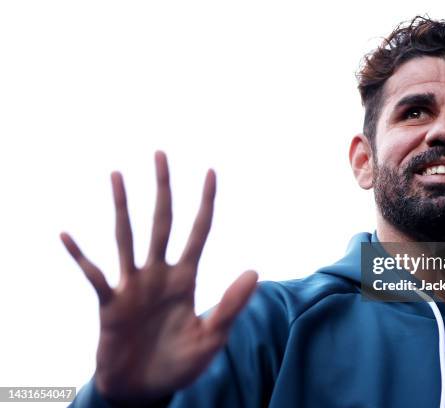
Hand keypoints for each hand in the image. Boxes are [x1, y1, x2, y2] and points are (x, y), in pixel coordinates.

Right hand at [61, 151, 257, 402]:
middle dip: (163, 189)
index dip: (205, 203)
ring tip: (117, 174)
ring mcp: (133, 286)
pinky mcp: (110, 303)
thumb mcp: (211, 338)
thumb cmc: (180, 363)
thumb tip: (255, 271)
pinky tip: (67, 234)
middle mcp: (159, 274)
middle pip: (162, 222)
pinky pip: (93, 275)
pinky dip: (80, 256)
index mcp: (186, 279)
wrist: (146, 389)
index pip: (199, 232)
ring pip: (127, 237)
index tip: (211, 170)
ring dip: (122, 207)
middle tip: (161, 153)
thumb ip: (230, 306)